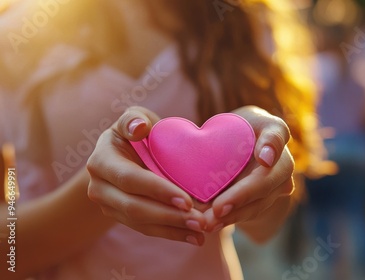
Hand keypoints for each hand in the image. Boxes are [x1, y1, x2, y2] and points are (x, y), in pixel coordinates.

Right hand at [87, 107, 206, 245]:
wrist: (130, 151)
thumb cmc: (138, 131)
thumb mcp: (135, 118)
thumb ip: (134, 119)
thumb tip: (139, 128)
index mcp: (101, 161)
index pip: (129, 179)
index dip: (157, 190)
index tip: (187, 200)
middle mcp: (99, 187)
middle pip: (134, 207)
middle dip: (169, 216)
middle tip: (200, 221)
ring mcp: (109, 206)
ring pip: (141, 223)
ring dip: (173, 229)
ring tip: (201, 232)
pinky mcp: (122, 218)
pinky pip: (147, 230)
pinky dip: (172, 234)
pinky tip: (195, 238)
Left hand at [203, 106, 294, 232]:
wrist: (240, 146)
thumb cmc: (237, 129)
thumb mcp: (237, 121)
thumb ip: (246, 135)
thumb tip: (266, 159)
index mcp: (276, 132)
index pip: (276, 137)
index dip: (271, 148)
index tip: (263, 159)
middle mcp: (283, 162)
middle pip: (266, 183)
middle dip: (241, 198)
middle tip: (216, 209)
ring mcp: (278, 185)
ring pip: (258, 204)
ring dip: (233, 215)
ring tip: (208, 222)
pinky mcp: (264, 201)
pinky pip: (248, 213)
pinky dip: (228, 219)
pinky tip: (211, 224)